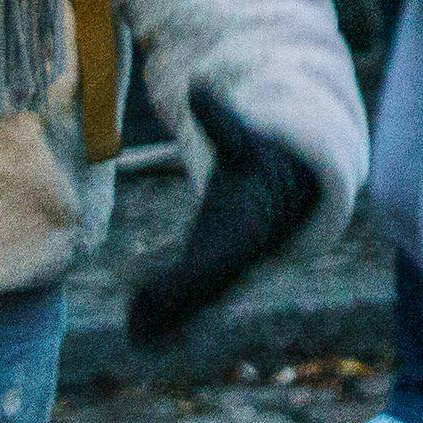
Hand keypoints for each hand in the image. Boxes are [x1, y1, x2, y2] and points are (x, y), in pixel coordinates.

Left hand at [127, 115, 330, 350]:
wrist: (288, 188)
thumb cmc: (257, 159)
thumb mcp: (242, 137)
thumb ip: (218, 117)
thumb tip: (199, 83)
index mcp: (241, 227)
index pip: (213, 256)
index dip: (186, 276)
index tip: (160, 288)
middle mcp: (235, 256)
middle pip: (202, 290)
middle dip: (174, 310)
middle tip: (138, 327)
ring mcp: (227, 271)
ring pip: (197, 305)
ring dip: (167, 323)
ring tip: (133, 339)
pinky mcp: (215, 276)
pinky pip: (192, 304)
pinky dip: (169, 320)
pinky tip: (138, 333)